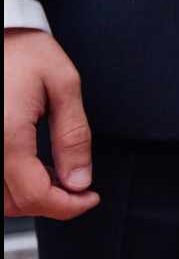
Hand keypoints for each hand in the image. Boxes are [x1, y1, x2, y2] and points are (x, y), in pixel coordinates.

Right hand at [4, 29, 98, 219]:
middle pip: (15, 203)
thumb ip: (73, 136)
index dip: (68, 206)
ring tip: (59, 175)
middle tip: (80, 186)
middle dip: (52, 203)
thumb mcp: (64, 85)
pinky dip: (11, 186)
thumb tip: (80, 180)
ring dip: (30, 197)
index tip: (90, 197)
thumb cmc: (25, 51)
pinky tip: (33, 168)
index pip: (34, 195)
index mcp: (6, 136)